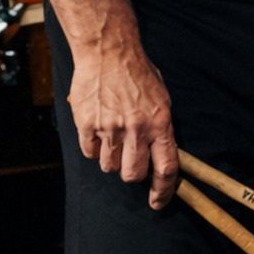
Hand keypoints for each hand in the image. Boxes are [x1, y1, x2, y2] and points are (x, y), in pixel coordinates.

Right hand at [43, 0, 178, 209]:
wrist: (108, 51)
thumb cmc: (138, 73)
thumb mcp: (161, 98)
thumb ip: (160, 128)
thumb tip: (160, 155)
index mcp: (161, 123)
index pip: (166, 168)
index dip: (163, 191)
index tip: (158, 202)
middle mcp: (136, 129)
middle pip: (133, 174)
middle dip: (132, 173)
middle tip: (130, 160)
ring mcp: (110, 128)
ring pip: (109, 167)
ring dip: (111, 160)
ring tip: (113, 138)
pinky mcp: (87, 125)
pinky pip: (89, 153)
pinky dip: (94, 148)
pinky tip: (98, 131)